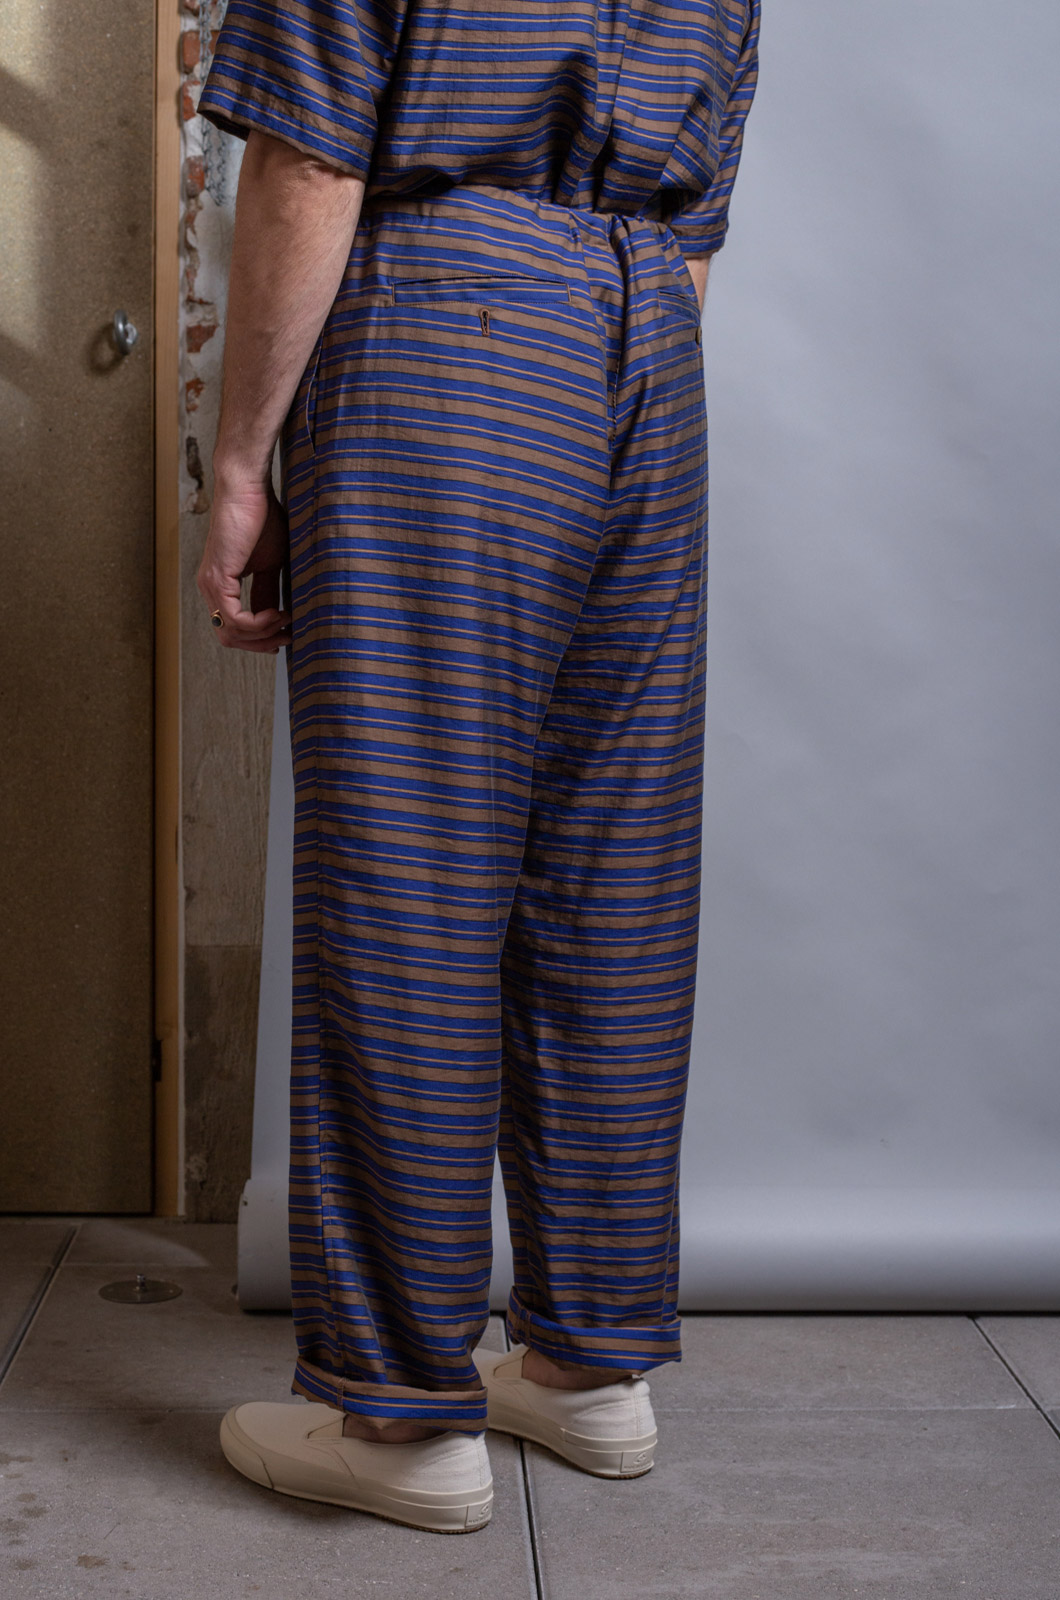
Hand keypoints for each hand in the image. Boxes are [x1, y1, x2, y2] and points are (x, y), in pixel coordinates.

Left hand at [196, 477, 291, 652]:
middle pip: (230, 639)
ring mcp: (210, 585)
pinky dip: (259, 624)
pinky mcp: (217, 579)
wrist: (249, 489)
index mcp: (221, 585)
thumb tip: (277, 616)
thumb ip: (269, 591)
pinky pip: (235, 620)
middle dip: (262, 644)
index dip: (262, 639)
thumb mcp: (272, 563)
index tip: (287, 632)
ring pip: (231, 634)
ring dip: (264, 634)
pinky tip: (277, 613)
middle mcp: (210, 589)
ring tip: (286, 620)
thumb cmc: (262, 517)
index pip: (234, 629)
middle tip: (288, 636)